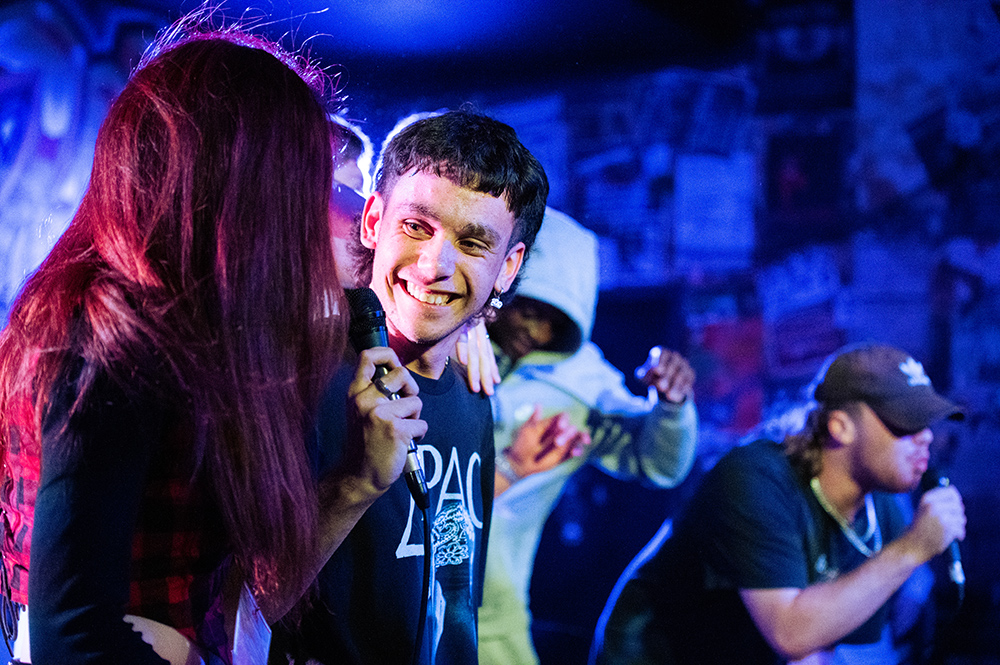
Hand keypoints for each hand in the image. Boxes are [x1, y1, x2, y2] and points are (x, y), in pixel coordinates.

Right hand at [344, 347, 427, 493]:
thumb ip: (375, 391)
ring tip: (401, 431)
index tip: (394, 367)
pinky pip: (422, 424)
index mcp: (355, 392)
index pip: (368, 356)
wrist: (358, 476)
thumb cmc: (366, 443)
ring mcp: (379, 414)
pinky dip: (419, 435)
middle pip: (402, 373)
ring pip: (415, 401)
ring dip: (415, 417)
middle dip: (411, 389)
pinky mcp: (396, 430)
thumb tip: (399, 372)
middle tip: (405, 407)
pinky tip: (403, 444)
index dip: (387, 355)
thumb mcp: (361, 411)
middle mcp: (364, 400)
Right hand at [454, 319, 499, 394]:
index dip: (492, 367)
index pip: (487, 353)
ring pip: (474, 352)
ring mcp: (468, 326)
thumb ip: (465, 342)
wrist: (449, 287)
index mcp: (479, 331)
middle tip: (489, 393)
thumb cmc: (452, 314)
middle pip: (483, 356)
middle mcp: (477, 330)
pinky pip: (461, 337)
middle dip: (486, 376)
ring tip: (476, 388)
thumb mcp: (462, 328)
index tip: (496, 382)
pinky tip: (463, 362)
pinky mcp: (457, 322)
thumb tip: (464, 360)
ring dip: (474, 371)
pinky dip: (462, 350)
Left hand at [505, 406, 590, 478]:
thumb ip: (536, 420)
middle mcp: (560, 431)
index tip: (561, 426)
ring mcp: (564, 443)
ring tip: (584, 441)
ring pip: (578, 438)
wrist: (520, 462)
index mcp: (552, 423)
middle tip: (557, 442)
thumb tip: (538, 404)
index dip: (564, 420)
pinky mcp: (565, 454)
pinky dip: (577, 450)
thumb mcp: (528, 430)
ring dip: (581, 438)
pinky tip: (576, 452)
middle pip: (572, 428)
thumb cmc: (522, 443)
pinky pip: (575, 451)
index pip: (563, 417)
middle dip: (568, 434)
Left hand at [635, 347, 694, 403]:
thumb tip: (644, 373)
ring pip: (682, 375)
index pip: (662, 354)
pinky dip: (682, 390)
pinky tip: (675, 397)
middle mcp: (675, 357)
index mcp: (662, 352)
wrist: (664, 386)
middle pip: (673, 365)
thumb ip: (643, 375)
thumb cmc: (651, 377)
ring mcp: (684, 365)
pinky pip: (688, 382)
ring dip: (675, 386)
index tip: (657, 370)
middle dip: (667, 377)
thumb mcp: (643, 376)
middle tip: (661, 386)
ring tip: (669, 396)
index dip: (660, 362)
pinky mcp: (691, 375)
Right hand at [905, 485, 966, 562]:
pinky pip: (961, 529)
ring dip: (958, 525)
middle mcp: (933, 505)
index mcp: (927, 498)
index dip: (956, 499)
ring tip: (949, 530)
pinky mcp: (948, 527)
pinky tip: (952, 537)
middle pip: (958, 505)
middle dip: (957, 514)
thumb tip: (953, 491)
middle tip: (951, 522)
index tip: (953, 507)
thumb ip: (937, 500)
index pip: (951, 492)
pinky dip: (959, 535)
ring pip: (961, 518)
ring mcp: (941, 516)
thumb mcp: (924, 508)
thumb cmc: (920, 527)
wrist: (913, 544)